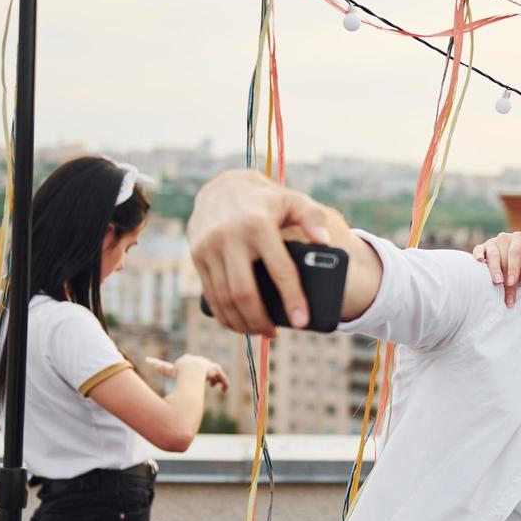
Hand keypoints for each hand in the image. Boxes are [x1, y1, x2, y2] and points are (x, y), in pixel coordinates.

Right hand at [159, 354, 229, 392]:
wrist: (190, 371)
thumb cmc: (179, 372)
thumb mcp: (169, 371)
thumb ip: (162, 368)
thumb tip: (153, 365)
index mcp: (189, 359)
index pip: (191, 364)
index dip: (192, 371)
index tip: (193, 377)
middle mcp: (200, 360)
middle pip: (204, 367)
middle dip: (204, 374)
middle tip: (205, 382)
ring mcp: (209, 364)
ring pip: (215, 372)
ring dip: (213, 379)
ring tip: (210, 385)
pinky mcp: (216, 369)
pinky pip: (223, 378)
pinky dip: (224, 384)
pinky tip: (224, 390)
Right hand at [188, 169, 332, 335]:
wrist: (223, 187)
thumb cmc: (268, 200)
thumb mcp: (295, 201)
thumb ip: (314, 218)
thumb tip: (323, 242)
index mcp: (259, 225)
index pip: (280, 270)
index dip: (293, 299)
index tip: (303, 321)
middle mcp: (230, 237)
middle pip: (244, 293)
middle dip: (260, 320)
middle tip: (274, 334)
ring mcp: (209, 247)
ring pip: (223, 298)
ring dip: (240, 322)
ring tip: (259, 331)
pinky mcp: (197, 255)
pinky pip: (209, 293)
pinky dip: (223, 314)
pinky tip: (237, 323)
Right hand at [471, 231, 520, 306]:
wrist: (512, 259)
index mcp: (518, 239)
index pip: (515, 252)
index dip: (513, 268)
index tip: (512, 283)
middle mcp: (504, 238)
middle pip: (503, 256)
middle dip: (504, 274)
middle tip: (505, 290)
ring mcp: (492, 242)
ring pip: (492, 254)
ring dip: (494, 269)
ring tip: (497, 282)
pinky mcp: (481, 247)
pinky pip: (478, 249)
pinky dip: (478, 255)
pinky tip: (479, 261)